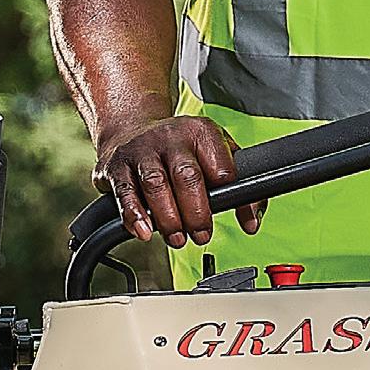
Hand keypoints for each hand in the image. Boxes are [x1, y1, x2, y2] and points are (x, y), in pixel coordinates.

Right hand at [94, 112, 256, 246]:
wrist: (131, 130)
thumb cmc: (180, 151)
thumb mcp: (215, 156)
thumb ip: (241, 188)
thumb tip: (252, 223)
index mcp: (201, 132)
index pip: (221, 166)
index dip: (228, 193)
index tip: (229, 210)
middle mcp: (171, 137)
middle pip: (187, 176)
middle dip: (196, 212)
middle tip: (201, 235)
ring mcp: (142, 150)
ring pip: (156, 185)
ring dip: (168, 219)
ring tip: (177, 238)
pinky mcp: (117, 167)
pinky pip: (125, 193)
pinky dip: (134, 215)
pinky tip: (144, 231)